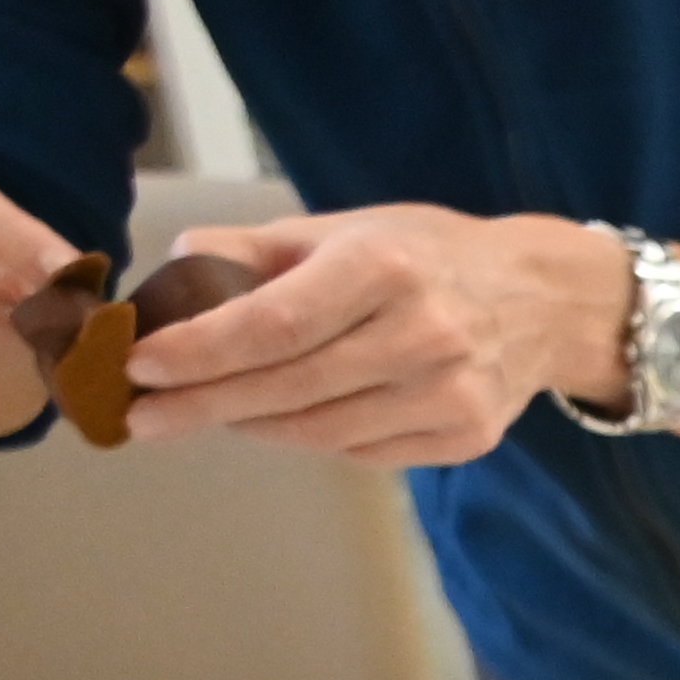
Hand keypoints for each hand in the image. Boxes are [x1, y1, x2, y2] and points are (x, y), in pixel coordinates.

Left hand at [112, 205, 628, 465]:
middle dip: (203, 403)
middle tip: (139, 417)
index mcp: (384, 268)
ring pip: (321, 431)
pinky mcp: (466, 437)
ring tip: (204, 413)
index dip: (201, 351)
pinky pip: (362, 450)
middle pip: (289, 386)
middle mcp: (425, 334)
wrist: (541, 300)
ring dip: (249, 424)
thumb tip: (170, 274)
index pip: (274, 323)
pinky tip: (286, 417)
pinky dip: (311, 437)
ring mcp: (451, 394)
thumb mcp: (343, 230)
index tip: (141, 366)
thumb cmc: (425, 257)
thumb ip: (254, 251)